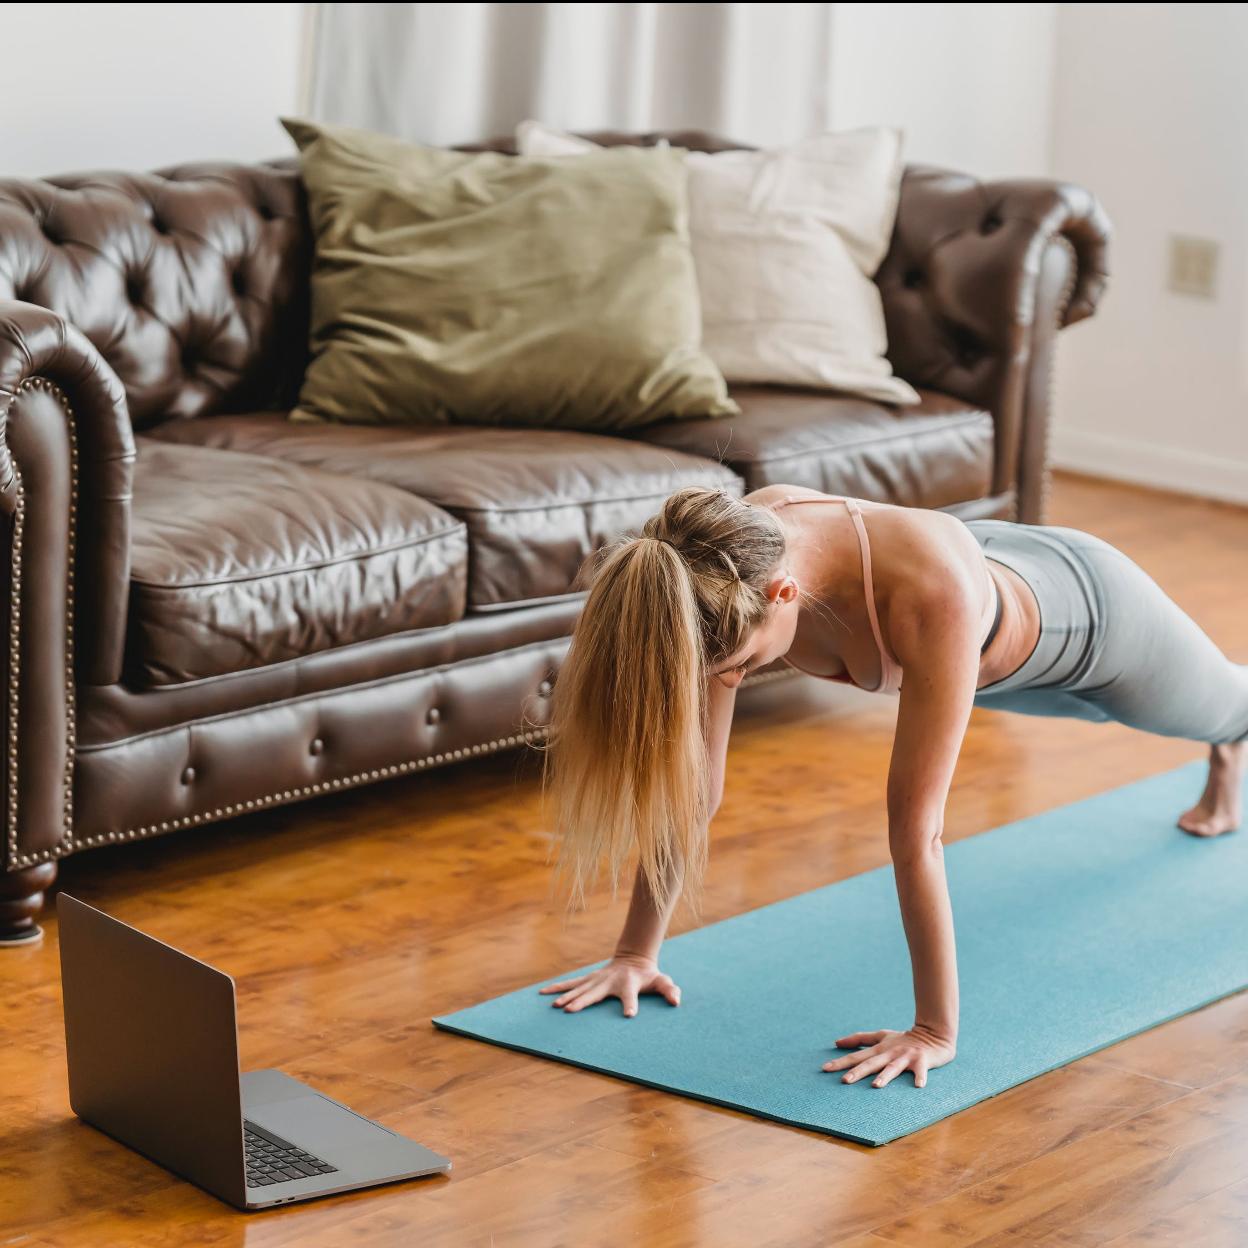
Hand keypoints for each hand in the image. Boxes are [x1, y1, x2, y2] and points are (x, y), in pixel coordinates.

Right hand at [538, 953, 680, 1017]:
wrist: (633, 959)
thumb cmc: (648, 975)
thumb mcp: (661, 981)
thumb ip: (669, 990)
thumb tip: (677, 1000)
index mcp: (628, 983)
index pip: (630, 995)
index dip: (630, 1004)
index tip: (630, 1015)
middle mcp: (609, 980)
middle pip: (594, 992)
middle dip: (582, 1001)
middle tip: (570, 1010)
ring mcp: (597, 979)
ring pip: (579, 988)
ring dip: (566, 996)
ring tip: (553, 1006)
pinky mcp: (589, 979)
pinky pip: (571, 984)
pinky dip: (557, 987)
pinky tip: (543, 993)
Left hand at [822, 1023, 955, 1088]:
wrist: (933, 1034)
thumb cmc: (904, 1038)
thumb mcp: (881, 1036)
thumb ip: (859, 1038)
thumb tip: (836, 1042)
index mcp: (879, 1049)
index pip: (857, 1056)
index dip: (841, 1062)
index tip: (825, 1069)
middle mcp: (890, 1052)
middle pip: (871, 1063)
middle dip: (857, 1072)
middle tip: (844, 1081)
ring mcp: (906, 1056)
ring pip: (893, 1068)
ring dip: (885, 1076)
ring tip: (875, 1085)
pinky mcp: (922, 1061)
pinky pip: (921, 1071)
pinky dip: (920, 1077)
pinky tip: (919, 1085)